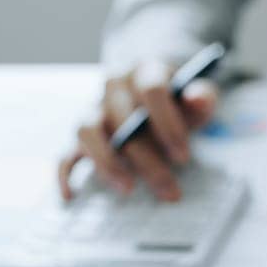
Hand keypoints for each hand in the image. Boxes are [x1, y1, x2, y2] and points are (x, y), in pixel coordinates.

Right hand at [58, 57, 219, 201]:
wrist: (153, 95)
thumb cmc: (178, 102)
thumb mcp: (197, 98)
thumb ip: (202, 98)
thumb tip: (199, 99)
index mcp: (144, 70)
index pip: (151, 90)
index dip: (167, 123)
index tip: (184, 157)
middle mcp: (113, 86)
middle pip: (123, 119)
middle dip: (148, 158)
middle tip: (170, 189)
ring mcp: (94, 108)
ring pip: (87, 131)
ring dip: (106, 162)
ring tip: (128, 189)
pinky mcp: (81, 135)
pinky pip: (64, 152)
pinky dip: (64, 174)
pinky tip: (70, 196)